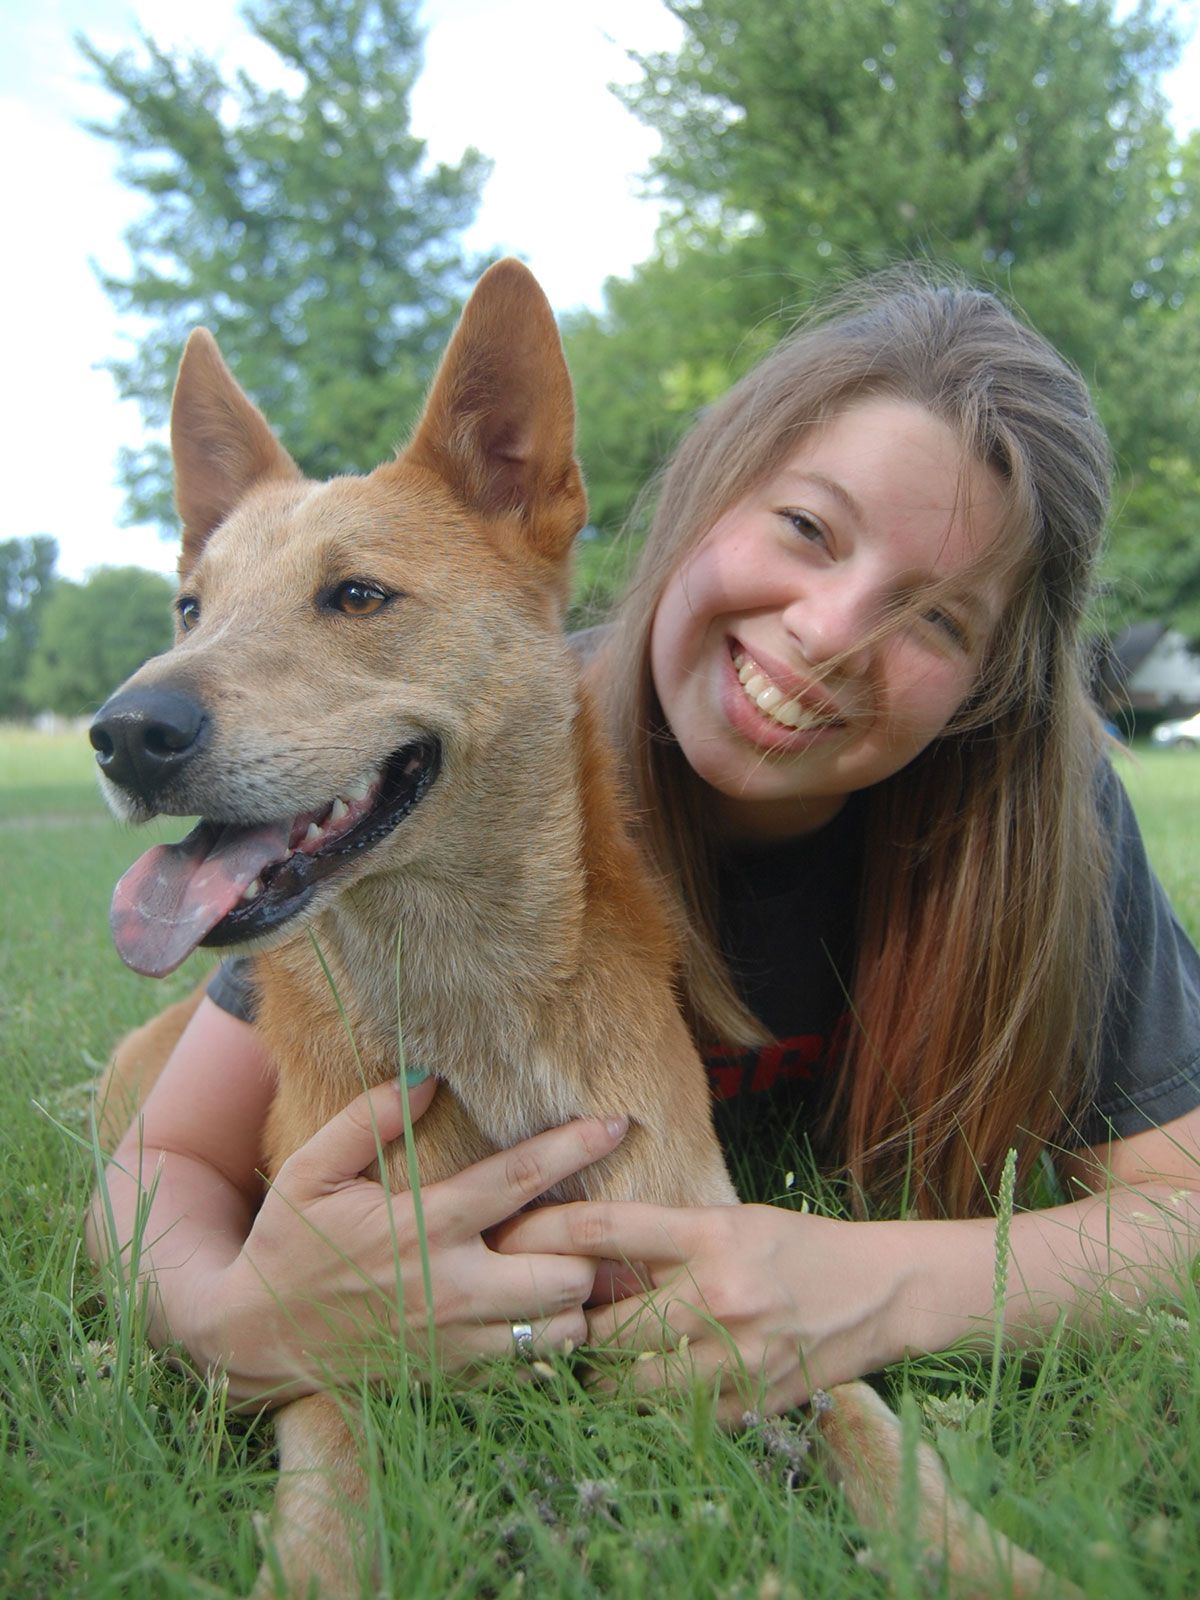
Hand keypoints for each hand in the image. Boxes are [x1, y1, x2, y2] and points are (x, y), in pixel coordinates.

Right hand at [187, 1082, 628, 1405]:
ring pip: (559, 1326)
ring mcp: (456, 1340)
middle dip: (588, 1247)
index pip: (518, 1179)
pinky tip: (540, 1307)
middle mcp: (450, 1288)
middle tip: (596, 1220)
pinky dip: (550, 1336)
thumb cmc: (290, 1241)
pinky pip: (531, 1361)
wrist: (257, 1337)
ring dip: (576, 1296)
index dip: (575, 1147)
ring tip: (570, 1263)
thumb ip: (370, 1119)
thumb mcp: (311, 1169)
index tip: (619, 1122)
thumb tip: (430, 1076)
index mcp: (421, 1226)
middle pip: (564, 1272)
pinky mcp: (453, 1375)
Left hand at [494, 1201, 912, 1422]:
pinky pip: (670, 1416)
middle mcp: (717, 1295)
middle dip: (569, 1324)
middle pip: (604, 1322)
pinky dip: (647, 1404)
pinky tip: (642, 1386)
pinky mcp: (746, 1404)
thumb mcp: (730, 1218)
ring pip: (628, 1383)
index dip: (544, 1233)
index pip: (604, 1228)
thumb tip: (584, 1249)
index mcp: (710, 1234)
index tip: (507, 1237)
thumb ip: (664, 1235)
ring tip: (588, 1360)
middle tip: (548, 1319)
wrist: (878, 1291)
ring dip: (599, 1375)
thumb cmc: (795, 1245)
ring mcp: (733, 1357)